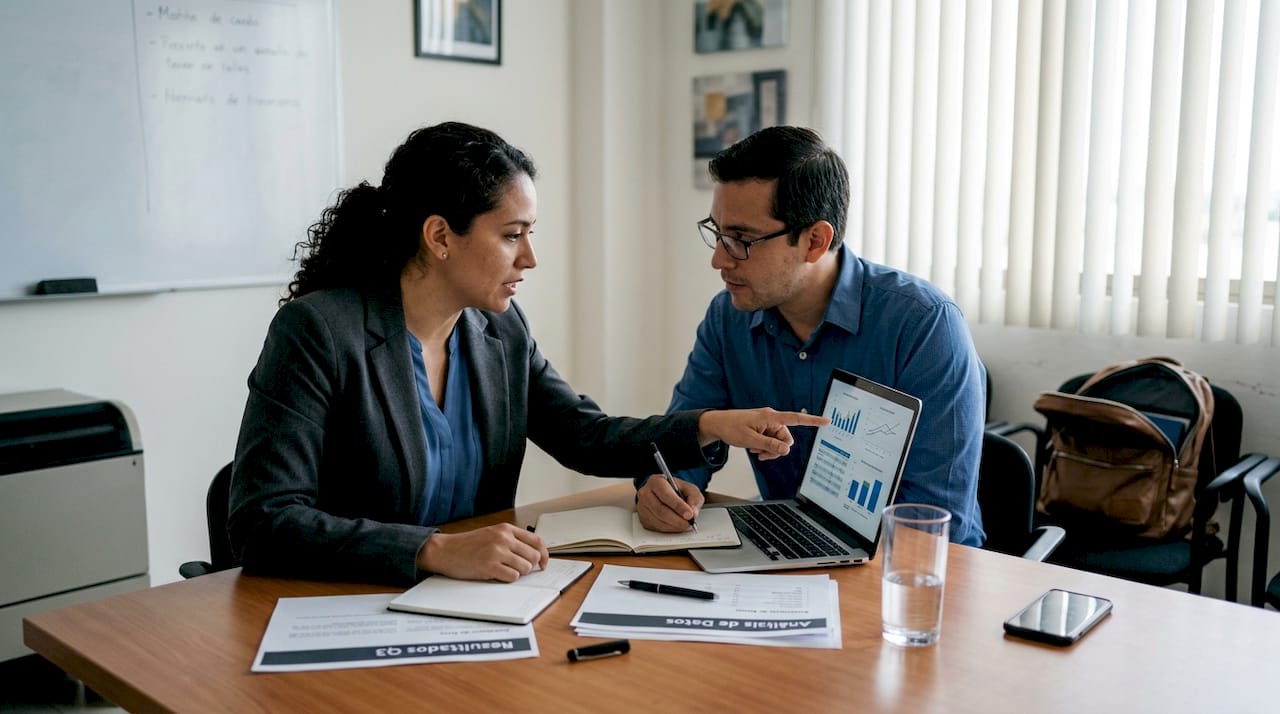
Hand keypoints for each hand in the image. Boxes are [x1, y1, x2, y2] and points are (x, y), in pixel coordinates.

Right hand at [417, 523, 548, 581]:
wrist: (445, 550)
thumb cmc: (468, 545)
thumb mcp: (492, 534)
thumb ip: (511, 540)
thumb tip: (534, 554)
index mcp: (506, 529)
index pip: (537, 541)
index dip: (544, 554)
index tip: (543, 563)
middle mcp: (503, 538)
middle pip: (533, 556)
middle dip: (530, 566)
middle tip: (519, 569)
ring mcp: (496, 552)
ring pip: (525, 568)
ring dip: (518, 573)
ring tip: (504, 570)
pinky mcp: (489, 566)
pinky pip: (512, 577)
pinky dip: (508, 579)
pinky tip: (497, 574)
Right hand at [636, 474, 704, 531]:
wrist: (665, 494)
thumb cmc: (675, 490)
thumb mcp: (689, 489)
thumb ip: (694, 499)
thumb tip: (693, 513)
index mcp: (656, 482)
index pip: (666, 495)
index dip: (678, 506)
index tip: (689, 514)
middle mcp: (646, 493)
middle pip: (661, 510)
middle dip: (677, 520)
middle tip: (689, 523)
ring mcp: (642, 507)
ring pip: (658, 521)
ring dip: (674, 526)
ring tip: (685, 525)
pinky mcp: (643, 518)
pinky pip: (656, 527)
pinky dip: (669, 529)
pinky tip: (676, 526)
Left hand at [696, 408, 829, 460]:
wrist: (718, 424)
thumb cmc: (731, 427)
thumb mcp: (750, 440)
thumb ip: (769, 446)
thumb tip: (786, 450)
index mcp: (770, 417)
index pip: (796, 418)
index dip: (812, 421)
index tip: (827, 421)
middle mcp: (772, 419)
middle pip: (787, 438)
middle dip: (778, 449)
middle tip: (762, 454)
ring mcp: (768, 424)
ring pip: (780, 442)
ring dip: (770, 450)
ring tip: (756, 450)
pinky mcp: (764, 429)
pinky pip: (772, 442)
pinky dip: (766, 447)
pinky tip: (755, 448)